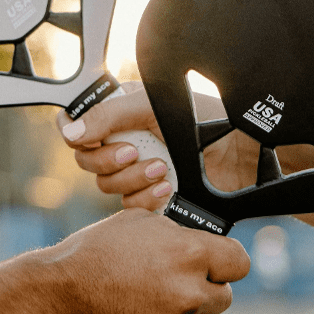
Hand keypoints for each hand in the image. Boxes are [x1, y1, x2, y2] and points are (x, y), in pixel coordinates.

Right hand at [50, 208, 249, 313]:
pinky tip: (147, 308)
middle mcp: (189, 292)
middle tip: (179, 275)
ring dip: (188, 306)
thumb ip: (179, 232)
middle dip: (206, 283)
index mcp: (188, 253)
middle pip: (224, 293)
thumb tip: (200, 238)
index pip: (239, 261)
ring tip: (154, 291)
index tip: (220, 257)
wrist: (65, 293)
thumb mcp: (143, 222)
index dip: (228, 257)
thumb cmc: (99, 251)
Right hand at [57, 82, 313, 208]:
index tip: (90, 138)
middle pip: (87, 159)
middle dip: (108, 160)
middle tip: (132, 154)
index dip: (77, 134)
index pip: (79, 124)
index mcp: (122, 113)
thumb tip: (69, 130)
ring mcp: (137, 169)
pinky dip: (144, 199)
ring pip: (107, 185)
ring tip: (161, 171)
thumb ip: (109, 115)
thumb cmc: (206, 119)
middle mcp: (126, 140)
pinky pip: (129, 206)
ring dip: (131, 179)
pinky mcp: (152, 196)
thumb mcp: (153, 107)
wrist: (244, 154)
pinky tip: (166, 190)